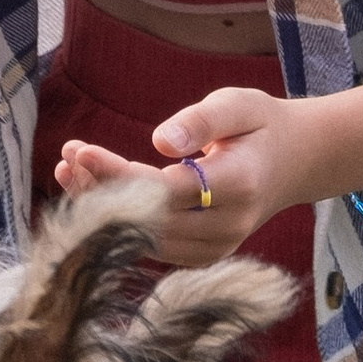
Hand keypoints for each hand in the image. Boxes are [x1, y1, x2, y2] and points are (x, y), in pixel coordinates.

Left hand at [54, 79, 300, 260]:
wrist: (294, 162)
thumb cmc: (260, 125)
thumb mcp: (239, 104)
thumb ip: (201, 120)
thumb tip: (159, 141)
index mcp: (240, 184)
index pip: (166, 188)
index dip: (118, 174)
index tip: (81, 150)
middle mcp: (229, 225)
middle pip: (150, 218)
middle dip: (101, 190)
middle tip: (68, 156)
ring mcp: (218, 248)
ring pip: (146, 237)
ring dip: (103, 207)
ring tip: (70, 169)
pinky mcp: (204, 257)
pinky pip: (153, 244)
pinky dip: (119, 221)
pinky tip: (91, 191)